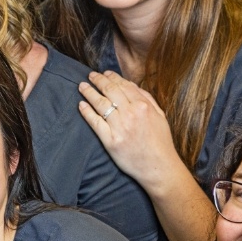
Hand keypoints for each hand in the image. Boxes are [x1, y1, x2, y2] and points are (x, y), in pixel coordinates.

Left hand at [77, 71, 187, 190]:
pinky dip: (87, 112)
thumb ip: (147, 99)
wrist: (159, 167)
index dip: (112, 77)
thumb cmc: (160, 142)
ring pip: (100, 104)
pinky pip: (95, 122)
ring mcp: (119, 127)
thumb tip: (132, 85)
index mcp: (143, 106)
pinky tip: (81, 104)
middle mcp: (131, 114)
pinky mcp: (110, 140)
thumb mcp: (160, 116)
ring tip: (82, 86)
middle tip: (91, 76)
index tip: (105, 73)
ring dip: (89, 92)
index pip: (123, 85)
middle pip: (110, 91)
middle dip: (98, 80)